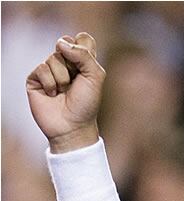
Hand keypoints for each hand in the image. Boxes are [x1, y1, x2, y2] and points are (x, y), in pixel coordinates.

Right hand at [26, 33, 103, 152]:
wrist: (72, 127)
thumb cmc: (86, 105)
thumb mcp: (95, 78)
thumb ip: (84, 55)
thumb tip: (61, 44)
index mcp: (83, 62)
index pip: (82, 39)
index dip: (83, 48)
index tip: (86, 68)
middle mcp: (66, 63)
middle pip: (65, 43)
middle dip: (72, 64)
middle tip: (75, 82)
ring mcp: (50, 69)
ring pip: (53, 57)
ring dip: (62, 78)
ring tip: (64, 92)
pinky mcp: (36, 78)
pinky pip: (42, 68)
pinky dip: (50, 83)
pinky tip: (53, 95)